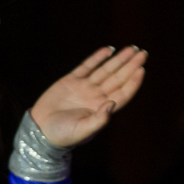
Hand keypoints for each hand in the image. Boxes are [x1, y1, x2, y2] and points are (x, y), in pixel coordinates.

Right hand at [29, 45, 146, 149]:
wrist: (40, 130)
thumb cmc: (62, 135)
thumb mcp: (82, 130)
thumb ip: (99, 120)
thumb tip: (112, 104)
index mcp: (101, 108)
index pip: (123, 93)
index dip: (133, 81)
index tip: (141, 69)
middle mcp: (96, 96)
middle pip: (117, 78)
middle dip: (130, 65)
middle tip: (143, 53)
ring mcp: (84, 87)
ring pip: (105, 70)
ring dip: (118, 59)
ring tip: (131, 48)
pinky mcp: (70, 81)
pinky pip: (87, 66)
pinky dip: (97, 58)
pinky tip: (109, 50)